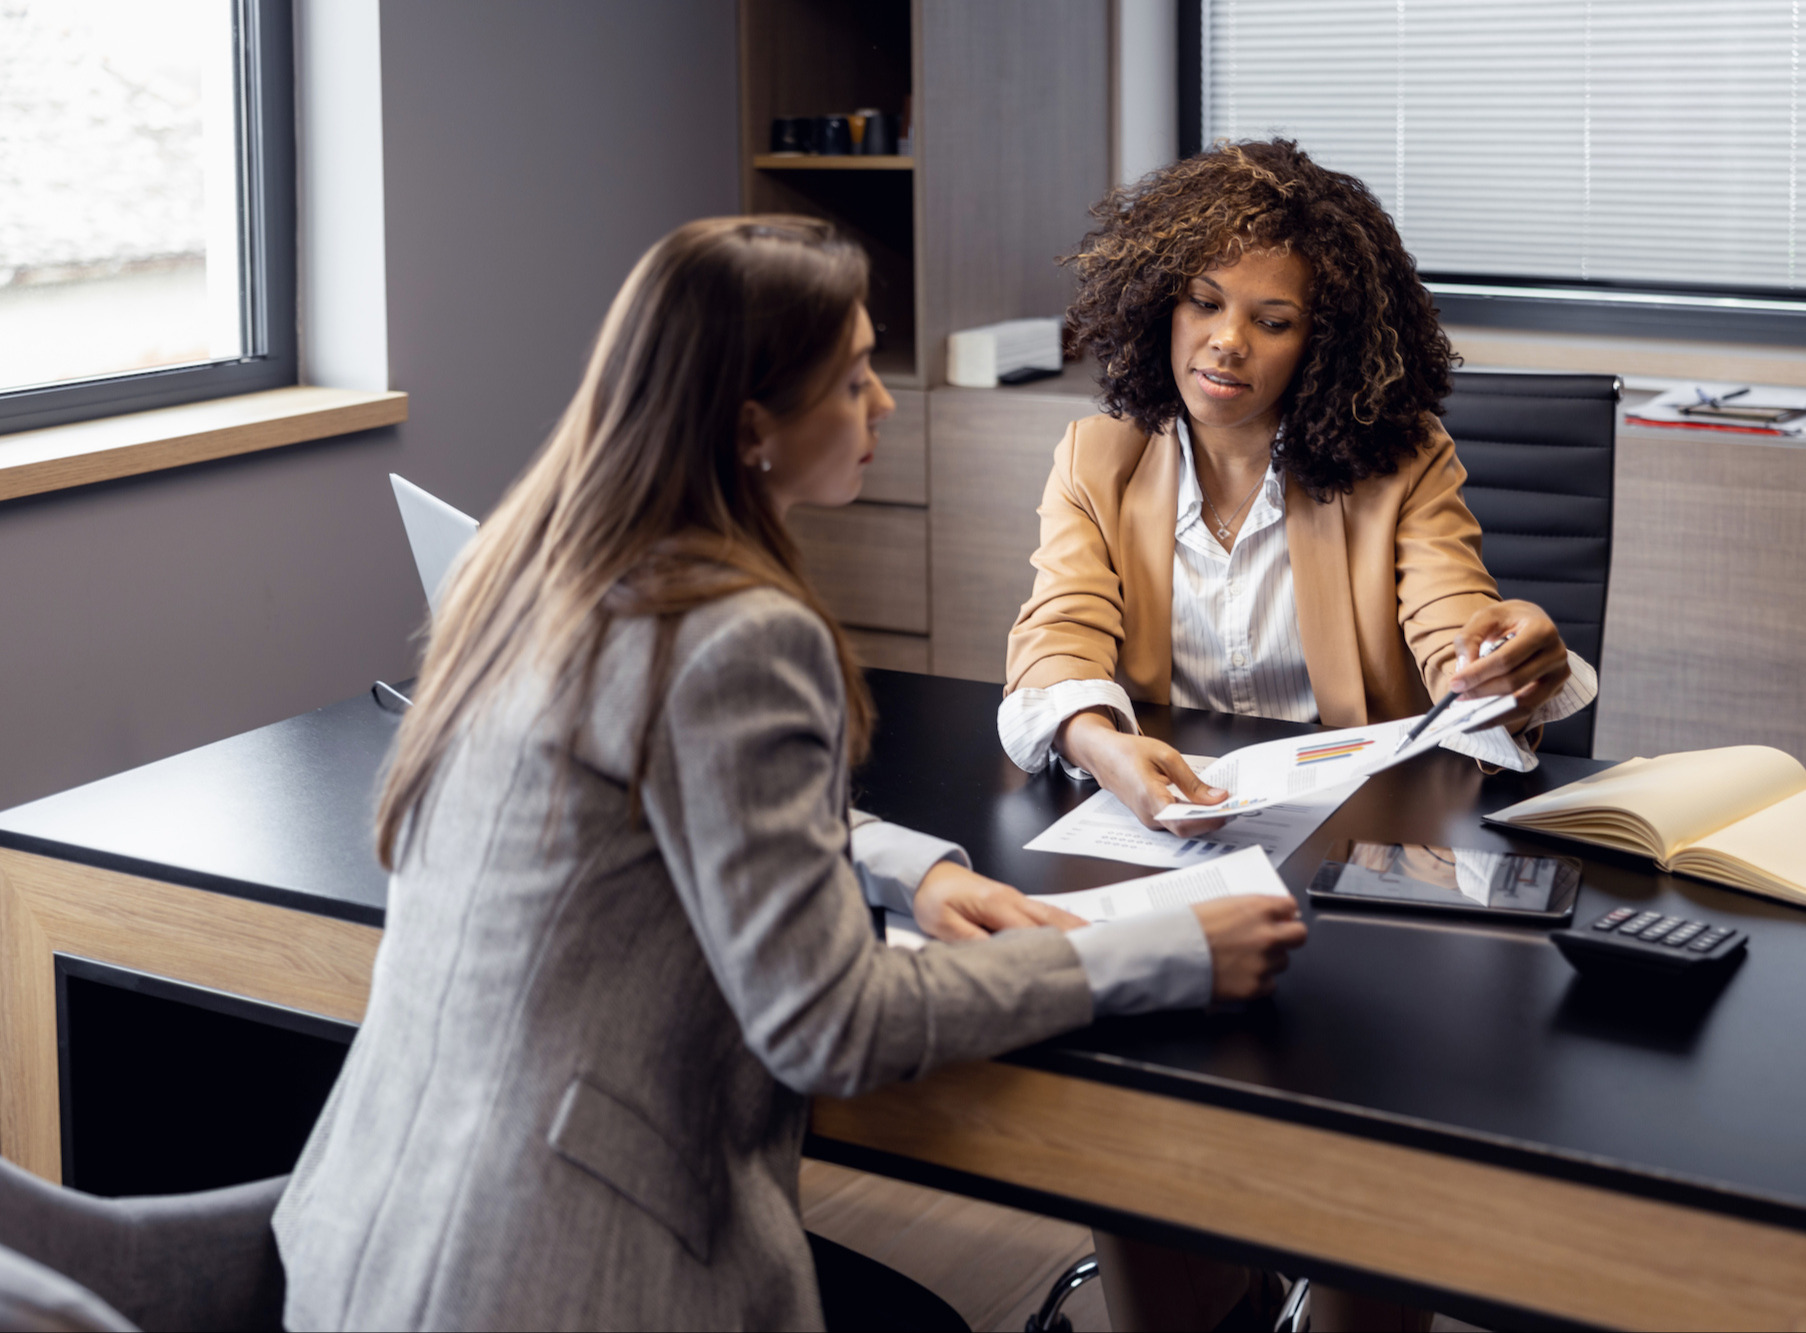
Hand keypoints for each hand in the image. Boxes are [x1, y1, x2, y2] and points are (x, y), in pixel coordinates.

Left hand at [912, 860, 1086, 941]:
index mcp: (996, 904)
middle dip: (1075, 936)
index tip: (1070, 966)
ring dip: (1074, 927)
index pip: (1032, 931)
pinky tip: (1075, 930)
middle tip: (1099, 955)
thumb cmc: (933, 897)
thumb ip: (971, 941)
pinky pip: (1043, 913)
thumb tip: (999, 957)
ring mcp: (1015, 898)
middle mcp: (1012, 898)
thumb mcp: (943, 925)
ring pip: (1052, 913)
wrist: (926, 874)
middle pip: (1052, 919)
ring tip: (1098, 943)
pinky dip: (1063, 922)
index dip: (1052, 949)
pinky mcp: (1012, 902)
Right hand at [1056, 709, 1229, 834]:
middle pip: (1186, 828)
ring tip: (1225, 804)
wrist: (1102, 756)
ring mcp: (1148, 819)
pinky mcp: (1151, 817)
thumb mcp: (1166, 757)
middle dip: (1213, 820)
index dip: (1209, 820)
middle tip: (1236, 806)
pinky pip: (1176, 822)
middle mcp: (1148, 815)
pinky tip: (1207, 805)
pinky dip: (1194, 815)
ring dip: (1205, 818)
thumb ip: (1192, 781)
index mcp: (1149, 798)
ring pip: (1183, 827)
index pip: (1184, 822)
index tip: (1230, 809)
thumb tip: (1218, 797)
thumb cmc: (1129, 752)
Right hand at [1195, 895, 1307, 999]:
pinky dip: (1258, 982)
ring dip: (1269, 961)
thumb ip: (1249, 909)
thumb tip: (1269, 914)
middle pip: (1299, 936)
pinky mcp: (1256, 987)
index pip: (1290, 907)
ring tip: (1243, 960)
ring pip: (1283, 962)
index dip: (1284, 913)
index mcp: (1258, 908)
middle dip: (1289, 937)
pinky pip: (1270, 985)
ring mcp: (1264, 962)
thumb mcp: (1220, 905)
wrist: (1171, 955)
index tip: (1279, 918)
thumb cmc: (1187, 927)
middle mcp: (1268, 934)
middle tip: (1271, 941)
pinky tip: (1239, 976)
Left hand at [1448, 600, 1570, 730]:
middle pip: (1515, 682)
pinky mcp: (1555, 689)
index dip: (1478, 673)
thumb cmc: (1509, 618)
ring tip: (1466, 715)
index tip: (1454, 683)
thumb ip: (1470, 639)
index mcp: (1542, 630)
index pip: (1506, 659)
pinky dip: (1503, 717)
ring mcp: (1559, 674)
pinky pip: (1528, 709)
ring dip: (1492, 711)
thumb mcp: (1485, 616)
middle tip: (1456, 697)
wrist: (1533, 620)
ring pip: (1524, 702)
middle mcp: (1556, 653)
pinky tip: (1482, 719)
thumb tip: (1463, 670)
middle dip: (1481, 692)